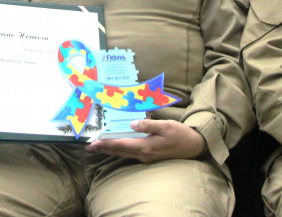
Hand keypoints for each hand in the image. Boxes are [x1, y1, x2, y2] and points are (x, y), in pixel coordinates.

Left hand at [85, 119, 205, 162]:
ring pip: (123, 154)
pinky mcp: (148, 156)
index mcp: (145, 147)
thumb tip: (132, 123)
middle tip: (87, 147)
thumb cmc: (180, 134)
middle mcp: (143, 154)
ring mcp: (146, 157)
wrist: (194, 147)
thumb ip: (148, 125)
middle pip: (118, 152)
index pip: (120, 145)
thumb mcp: (165, 126)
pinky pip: (129, 153)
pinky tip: (115, 146)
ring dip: (109, 150)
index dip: (104, 144)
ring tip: (97, 147)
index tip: (91, 143)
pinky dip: (119, 150)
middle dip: (102, 149)